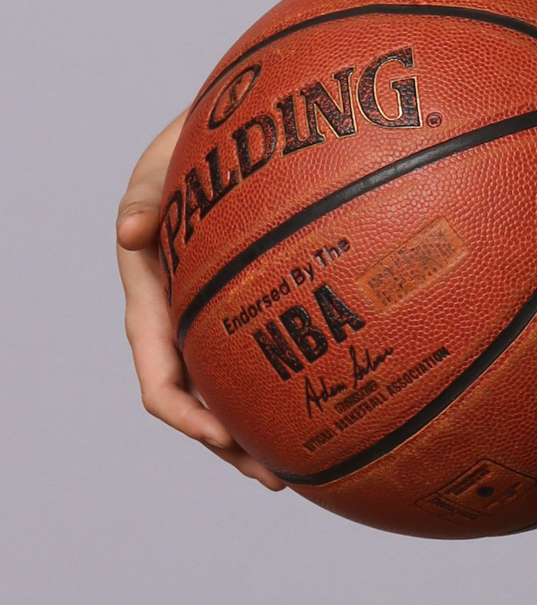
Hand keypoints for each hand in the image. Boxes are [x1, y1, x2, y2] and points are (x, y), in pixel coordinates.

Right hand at [117, 111, 286, 489]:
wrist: (239, 130)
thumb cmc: (194, 143)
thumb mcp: (167, 161)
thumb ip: (149, 191)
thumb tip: (130, 228)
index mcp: (152, 297)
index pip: (158, 374)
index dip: (185, 413)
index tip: (220, 436)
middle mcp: (184, 316)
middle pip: (202, 400)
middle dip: (230, 442)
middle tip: (275, 474)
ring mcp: (220, 312)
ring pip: (236, 385)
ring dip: (262, 426)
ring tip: (306, 462)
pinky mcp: (258, 299)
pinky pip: (271, 349)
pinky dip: (290, 380)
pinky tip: (337, 398)